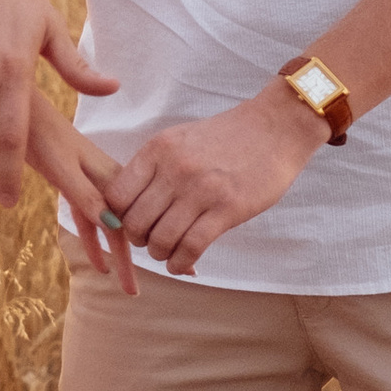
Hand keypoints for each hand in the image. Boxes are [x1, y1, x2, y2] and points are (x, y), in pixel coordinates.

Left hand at [22, 103, 138, 294]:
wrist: (20, 111)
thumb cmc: (43, 135)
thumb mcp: (64, 167)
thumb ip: (87, 197)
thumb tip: (114, 230)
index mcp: (111, 178)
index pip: (137, 222)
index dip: (157, 245)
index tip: (184, 267)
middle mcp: (106, 183)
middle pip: (125, 230)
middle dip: (135, 261)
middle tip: (143, 294)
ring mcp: (90, 186)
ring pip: (108, 229)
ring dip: (116, 257)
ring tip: (126, 287)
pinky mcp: (73, 187)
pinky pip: (89, 222)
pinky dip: (93, 243)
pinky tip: (97, 265)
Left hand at [102, 81, 323, 278]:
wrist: (274, 128)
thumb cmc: (226, 137)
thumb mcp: (179, 140)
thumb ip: (153, 168)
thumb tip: (126, 206)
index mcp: (158, 150)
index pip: (115, 195)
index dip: (116, 217)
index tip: (131, 222)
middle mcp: (174, 169)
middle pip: (134, 222)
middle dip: (138, 240)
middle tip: (151, 240)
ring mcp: (201, 190)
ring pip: (160, 240)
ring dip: (160, 254)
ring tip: (168, 252)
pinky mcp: (228, 209)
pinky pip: (190, 247)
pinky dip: (180, 263)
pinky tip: (183, 263)